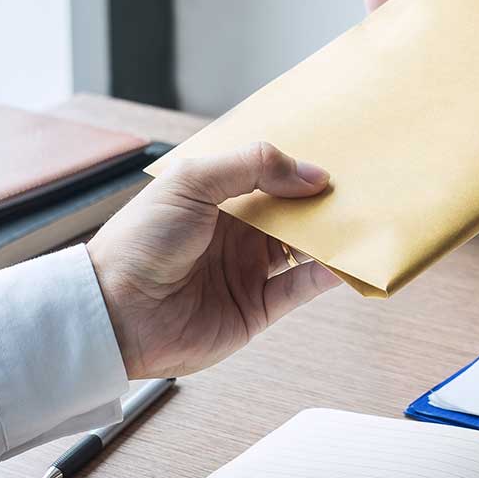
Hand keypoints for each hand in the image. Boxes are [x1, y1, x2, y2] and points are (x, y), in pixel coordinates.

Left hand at [86, 143, 340, 378]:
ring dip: (330, 236)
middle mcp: (235, 233)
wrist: (115, 314)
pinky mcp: (256, 308)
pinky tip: (346, 260)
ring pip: (303, 249)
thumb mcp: (191, 183)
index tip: (335, 163)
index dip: (299, 170)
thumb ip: (250, 167)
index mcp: (215, 198)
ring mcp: (247, 270)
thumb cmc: (140, 242)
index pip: (268, 177)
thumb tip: (309, 173)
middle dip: (321, 202)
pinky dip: (326, 275)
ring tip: (363, 221)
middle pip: (291, 212)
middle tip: (361, 189)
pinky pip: (301, 288)